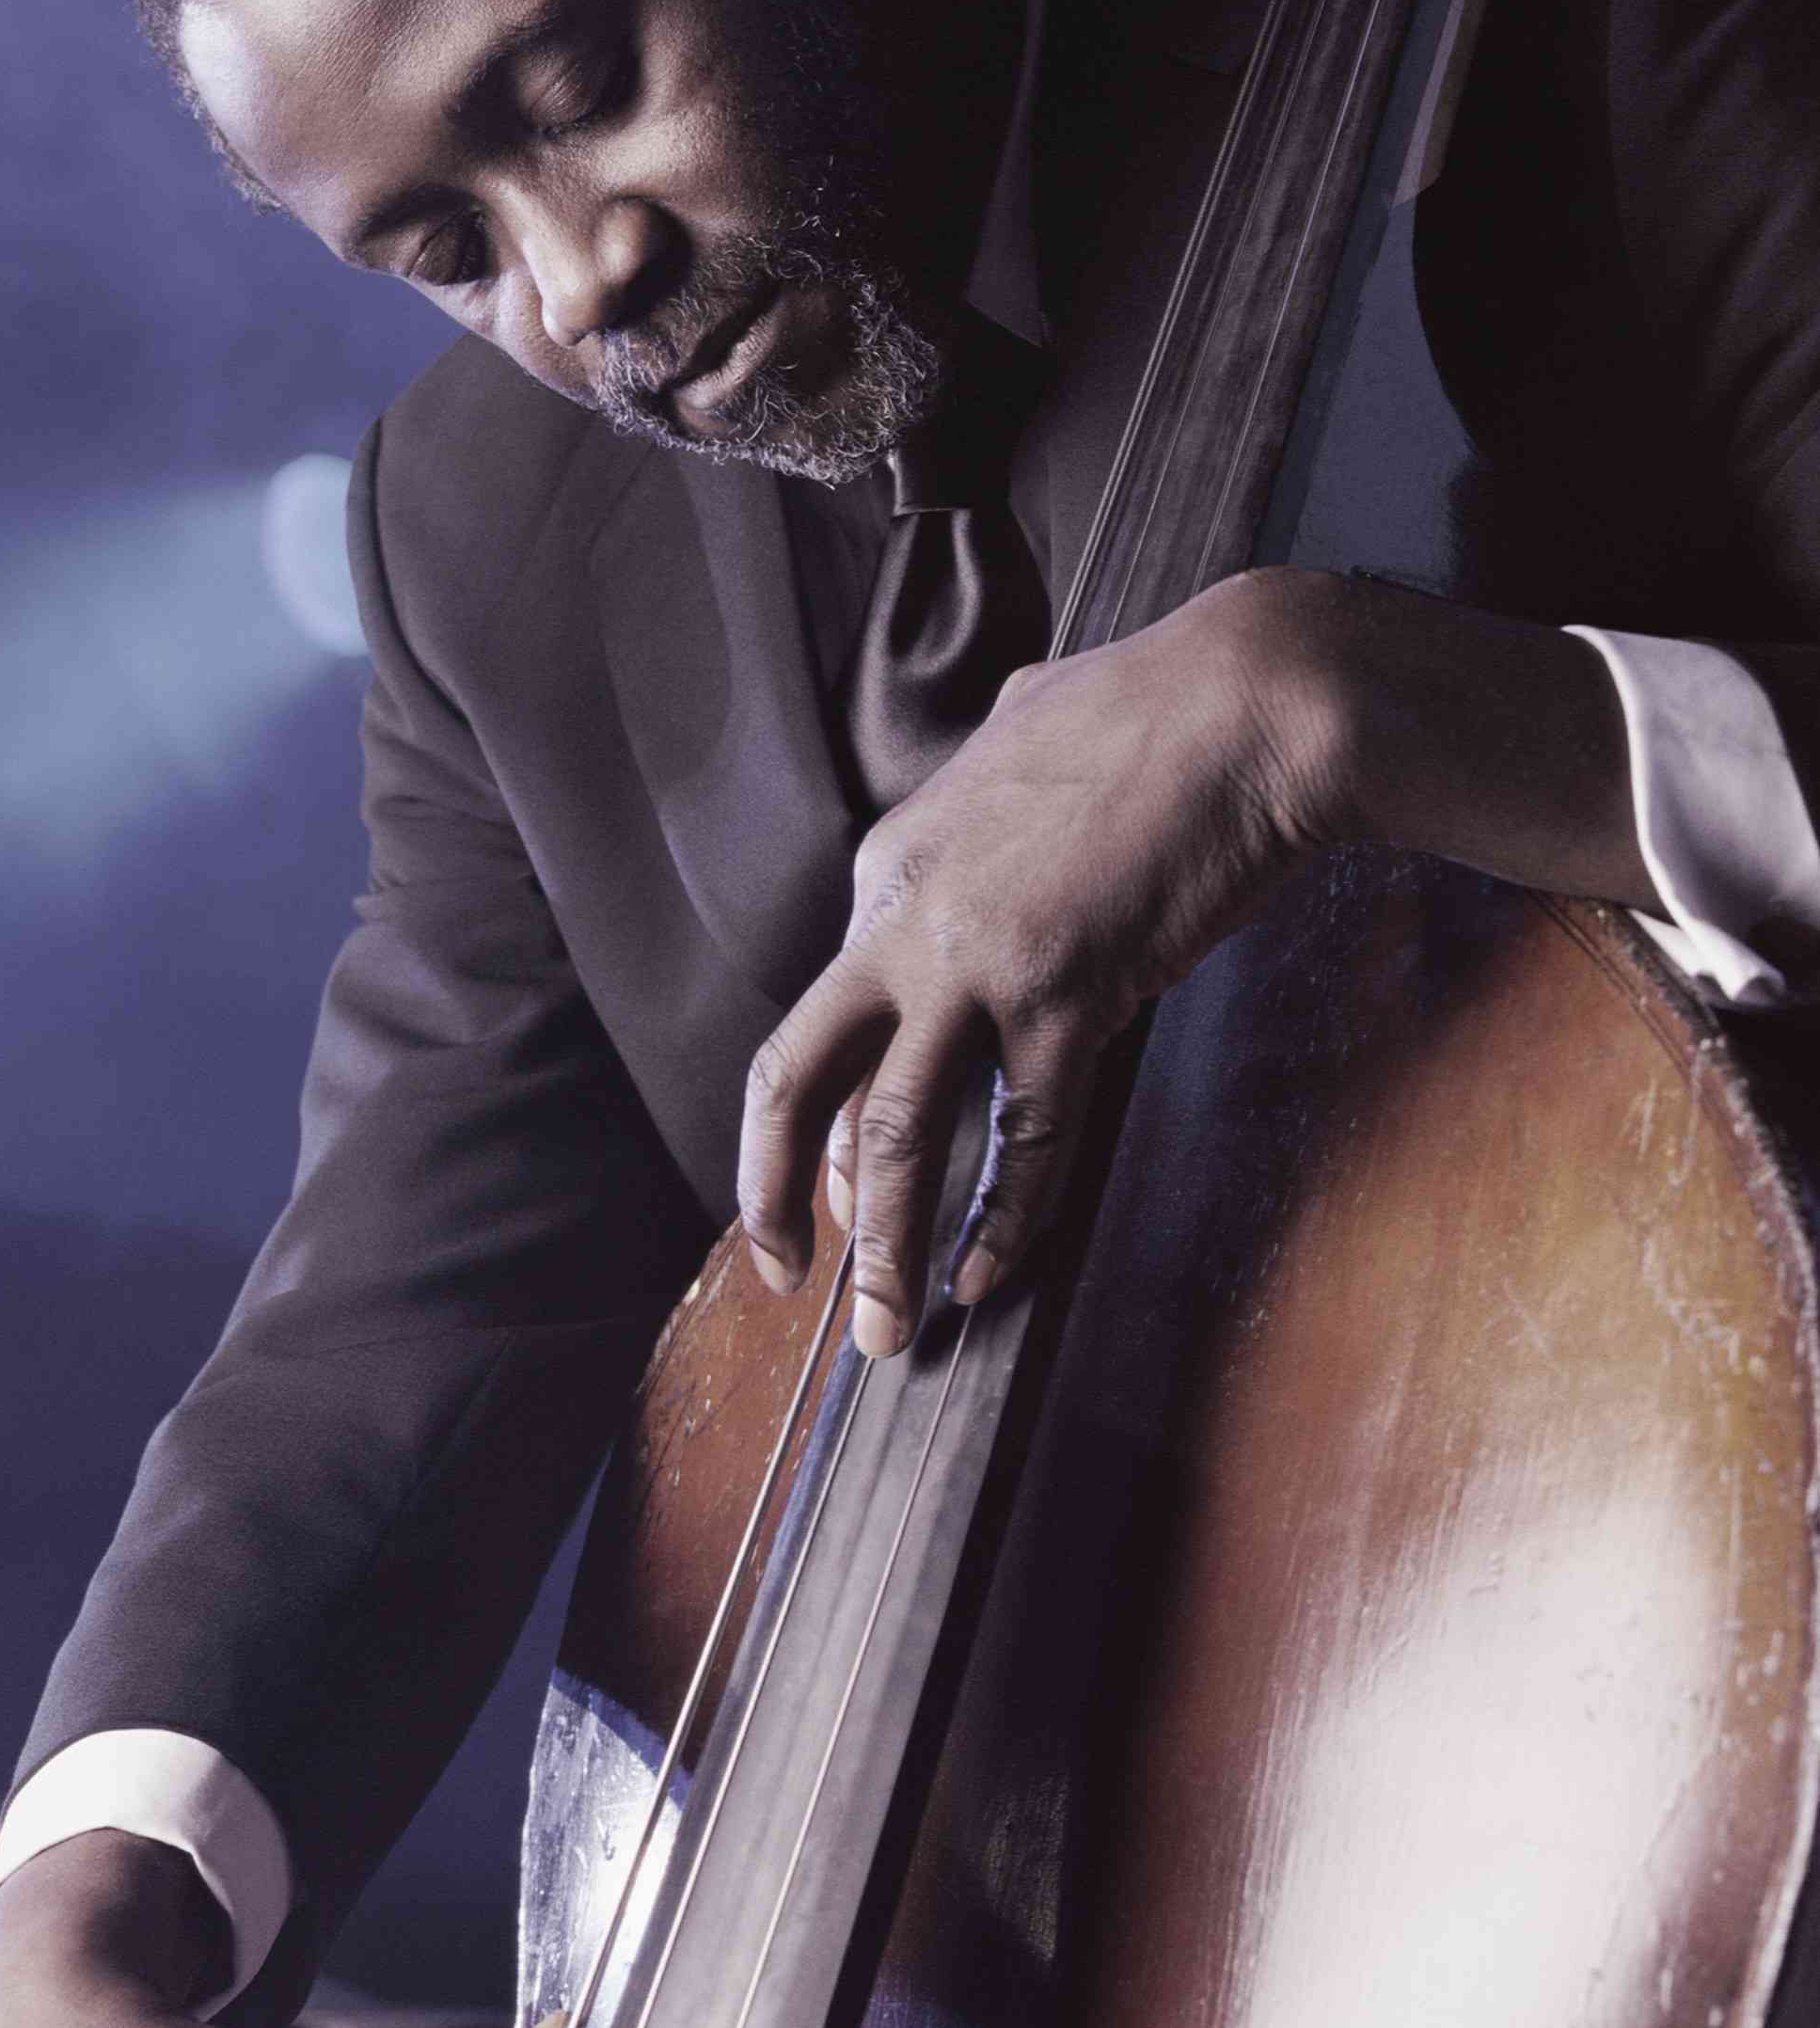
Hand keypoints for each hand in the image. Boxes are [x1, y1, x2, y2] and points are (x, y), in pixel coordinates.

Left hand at [737, 569, 1660, 1357]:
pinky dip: (1004, 1220)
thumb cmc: (1159, 708)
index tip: (830, 1184)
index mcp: (886, 869)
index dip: (821, 1118)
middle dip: (774, 1191)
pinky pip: (1023, 1137)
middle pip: (799, 1079)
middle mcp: (904, 921)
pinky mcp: (1065, 996)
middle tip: (777, 1275)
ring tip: (881, 1331)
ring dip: (883, 1246)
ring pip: (896, 1134)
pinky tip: (985, 1277)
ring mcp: (978, 962)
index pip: (828, 1021)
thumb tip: (1007, 745)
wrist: (1253, 696)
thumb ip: (989, 774)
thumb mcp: (1022, 733)